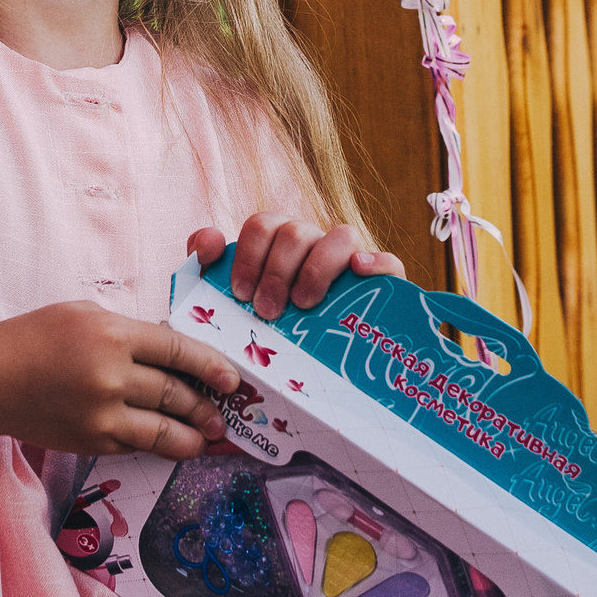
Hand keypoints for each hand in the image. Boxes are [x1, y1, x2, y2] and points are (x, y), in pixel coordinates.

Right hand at [0, 300, 238, 458]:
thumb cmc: (35, 338)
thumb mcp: (84, 315)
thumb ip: (129, 332)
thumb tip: (172, 351)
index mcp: (112, 334)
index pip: (177, 350)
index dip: (210, 365)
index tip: (231, 378)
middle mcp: (111, 376)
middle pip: (176, 394)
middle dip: (207, 407)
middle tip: (223, 414)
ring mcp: (101, 414)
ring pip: (163, 431)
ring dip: (192, 437)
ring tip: (208, 437)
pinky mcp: (91, 441)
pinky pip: (136, 445)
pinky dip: (156, 444)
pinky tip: (169, 443)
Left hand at [189, 217, 404, 319]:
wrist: (323, 371)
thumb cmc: (271, 332)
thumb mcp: (234, 305)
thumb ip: (209, 271)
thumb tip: (207, 242)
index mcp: (278, 244)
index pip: (262, 224)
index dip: (248, 255)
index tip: (239, 293)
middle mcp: (315, 244)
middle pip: (295, 231)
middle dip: (276, 271)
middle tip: (267, 311)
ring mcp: (351, 261)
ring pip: (342, 236)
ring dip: (318, 267)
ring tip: (303, 304)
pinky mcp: (383, 285)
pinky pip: (389, 262)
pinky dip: (376, 262)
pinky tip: (360, 271)